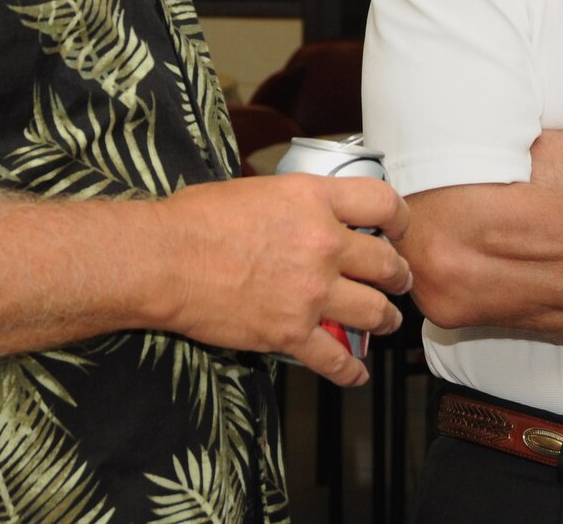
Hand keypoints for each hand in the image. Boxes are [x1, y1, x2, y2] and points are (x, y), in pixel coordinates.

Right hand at [152, 173, 411, 386]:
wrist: (163, 260)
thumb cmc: (196, 219)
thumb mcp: (258, 189)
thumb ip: (296, 202)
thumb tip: (309, 212)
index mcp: (314, 200)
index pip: (383, 203)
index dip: (399, 218)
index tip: (397, 229)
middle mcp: (322, 245)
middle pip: (387, 263)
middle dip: (397, 274)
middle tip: (396, 279)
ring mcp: (310, 292)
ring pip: (375, 312)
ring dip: (385, 319)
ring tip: (384, 321)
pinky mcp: (290, 333)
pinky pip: (336, 359)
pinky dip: (350, 371)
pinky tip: (355, 373)